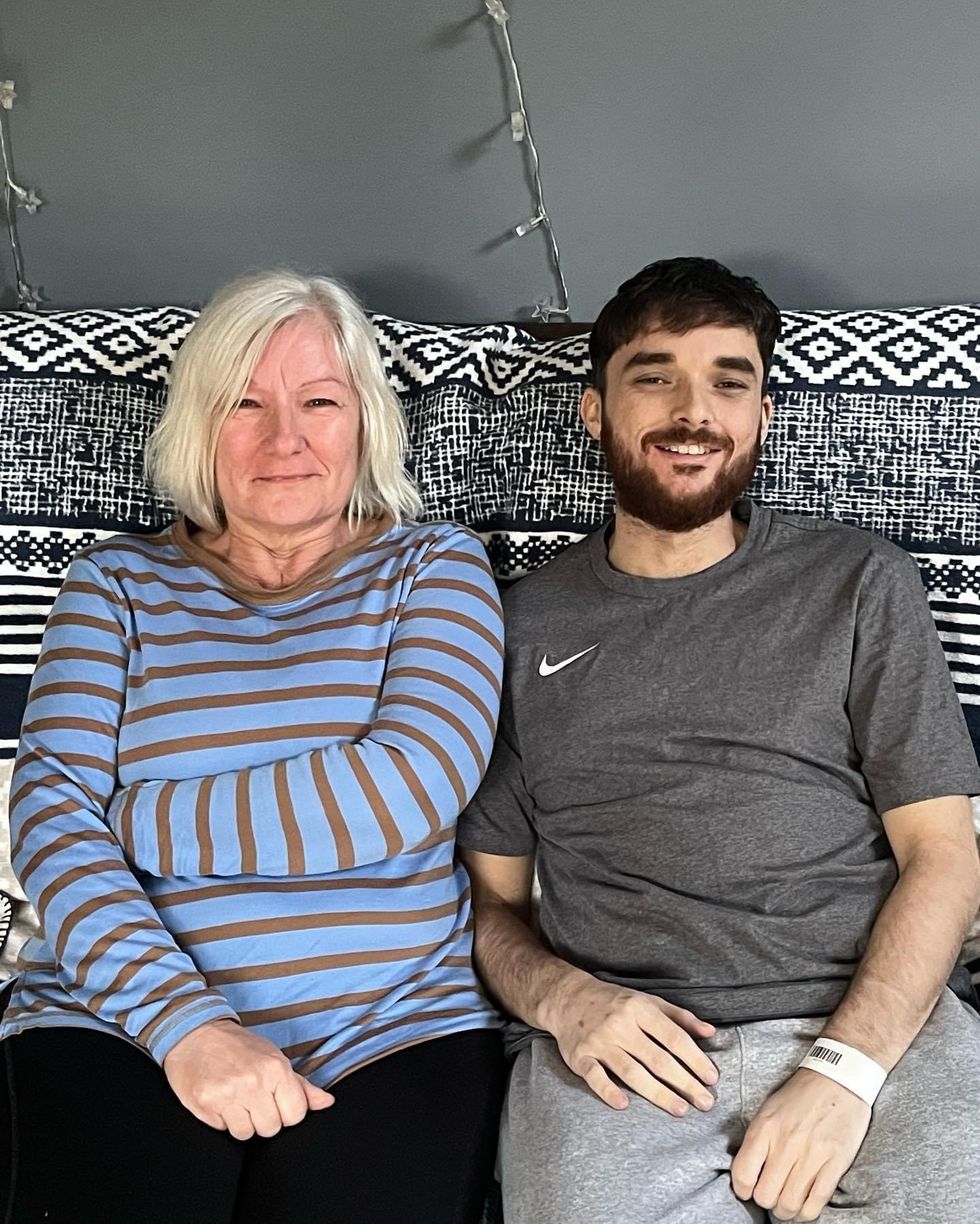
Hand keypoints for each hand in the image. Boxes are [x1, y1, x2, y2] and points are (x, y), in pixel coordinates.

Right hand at [163, 1019, 333, 1139]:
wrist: (195, 1033)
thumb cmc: (239, 1046)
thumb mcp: (273, 1057)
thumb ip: (300, 1085)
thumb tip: (327, 1103)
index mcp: (275, 1069)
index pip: (296, 1115)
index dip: (287, 1111)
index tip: (276, 1100)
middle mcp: (253, 1082)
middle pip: (271, 1128)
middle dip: (264, 1118)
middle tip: (253, 1099)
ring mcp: (228, 1094)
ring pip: (246, 1134)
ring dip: (242, 1122)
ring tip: (236, 1099)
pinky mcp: (205, 1104)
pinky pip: (223, 1130)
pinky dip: (223, 1120)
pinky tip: (220, 1100)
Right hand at [542, 970, 717, 1114]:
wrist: (569, 998)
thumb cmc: (616, 1002)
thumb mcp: (648, 1000)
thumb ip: (680, 1017)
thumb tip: (711, 1032)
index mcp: (639, 1009)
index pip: (673, 1037)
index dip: (695, 1058)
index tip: (712, 1078)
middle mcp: (620, 1025)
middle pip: (657, 1059)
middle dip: (684, 1082)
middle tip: (705, 1103)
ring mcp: (599, 1042)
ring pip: (631, 1072)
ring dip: (657, 1093)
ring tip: (681, 1110)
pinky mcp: (580, 1057)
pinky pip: (594, 1076)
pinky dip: (608, 1090)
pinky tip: (624, 1104)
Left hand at [730, 1068, 871, 1220]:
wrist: (838, 1079)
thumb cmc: (800, 1096)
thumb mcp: (768, 1110)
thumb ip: (756, 1140)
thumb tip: (747, 1172)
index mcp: (765, 1128)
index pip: (742, 1175)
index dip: (743, 1190)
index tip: (749, 1190)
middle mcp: (785, 1143)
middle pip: (766, 1196)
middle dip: (766, 1202)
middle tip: (772, 1195)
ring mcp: (811, 1155)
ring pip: (790, 1204)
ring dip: (786, 1211)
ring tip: (788, 1203)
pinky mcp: (835, 1163)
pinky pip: (816, 1202)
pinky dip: (807, 1212)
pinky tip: (805, 1205)